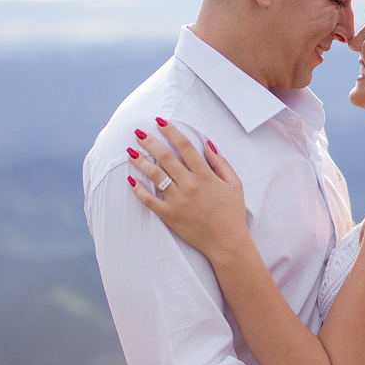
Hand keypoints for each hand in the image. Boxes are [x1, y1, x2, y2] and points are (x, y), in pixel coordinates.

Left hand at [129, 119, 246, 259]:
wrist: (227, 243)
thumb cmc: (232, 213)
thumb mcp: (235, 184)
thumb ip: (221, 163)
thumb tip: (207, 145)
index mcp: (205, 175)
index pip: (184, 146)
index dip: (170, 131)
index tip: (159, 121)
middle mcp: (189, 185)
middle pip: (165, 157)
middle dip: (149, 142)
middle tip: (138, 133)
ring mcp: (178, 200)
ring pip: (154, 175)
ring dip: (140, 161)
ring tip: (130, 152)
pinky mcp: (170, 216)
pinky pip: (150, 200)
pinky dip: (139, 190)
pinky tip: (131, 180)